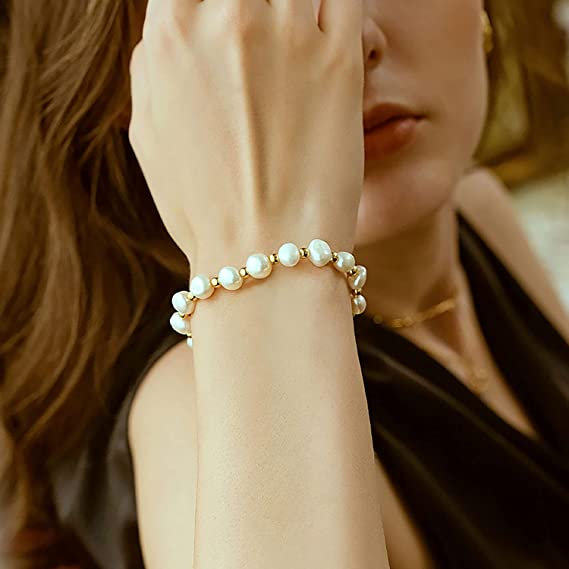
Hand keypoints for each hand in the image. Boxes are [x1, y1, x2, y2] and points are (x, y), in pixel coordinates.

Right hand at [129, 0, 363, 272]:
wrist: (262, 254)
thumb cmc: (205, 206)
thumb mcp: (150, 135)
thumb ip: (156, 68)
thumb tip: (168, 34)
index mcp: (170, 34)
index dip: (216, 0)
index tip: (234, 19)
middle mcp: (225, 17)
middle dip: (259, 4)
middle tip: (270, 36)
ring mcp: (286, 33)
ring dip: (299, 5)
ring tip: (299, 42)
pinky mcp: (340, 59)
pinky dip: (336, 7)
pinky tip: (332, 37)